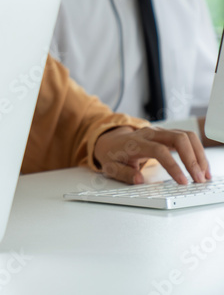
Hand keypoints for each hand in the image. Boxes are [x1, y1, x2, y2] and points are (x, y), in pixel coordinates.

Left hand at [93, 126, 210, 184]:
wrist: (110, 140)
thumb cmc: (112, 154)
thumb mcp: (110, 166)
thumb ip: (123, 174)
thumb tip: (138, 180)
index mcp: (135, 142)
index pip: (159, 150)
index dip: (173, 165)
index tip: (183, 181)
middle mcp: (150, 134)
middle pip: (178, 138)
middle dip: (192, 159)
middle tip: (199, 179)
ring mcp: (160, 132)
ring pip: (186, 136)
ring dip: (199, 155)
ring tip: (204, 175)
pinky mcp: (168, 135)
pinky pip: (188, 139)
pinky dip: (197, 152)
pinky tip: (201, 167)